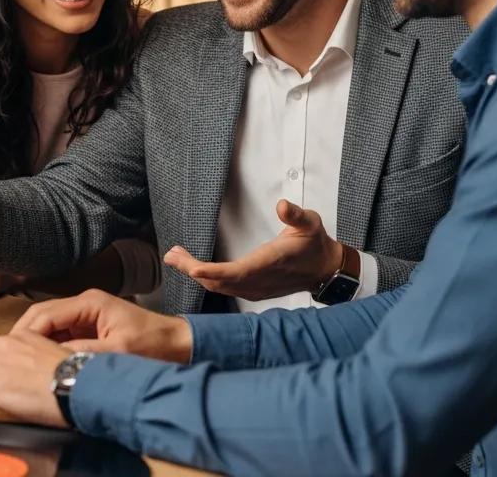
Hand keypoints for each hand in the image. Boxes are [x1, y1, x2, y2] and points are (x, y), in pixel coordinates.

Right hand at [13, 289, 191, 363]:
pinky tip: (42, 363)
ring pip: (48, 326)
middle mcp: (83, 304)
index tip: (12, 352)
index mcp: (89, 303)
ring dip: (35, 342)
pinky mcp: (88, 328)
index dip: (26, 333)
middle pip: (41, 316)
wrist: (177, 344)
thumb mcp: (118, 350)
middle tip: (9, 358)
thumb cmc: (153, 343)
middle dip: (24, 336)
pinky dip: (48, 347)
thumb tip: (52, 360)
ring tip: (21, 363)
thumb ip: (84, 352)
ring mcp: (85, 315)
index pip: (45, 313)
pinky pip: (60, 335)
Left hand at [164, 200, 344, 300]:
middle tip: (172, 254)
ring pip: (219, 286)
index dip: (214, 271)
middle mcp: (260, 279)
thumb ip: (296, 215)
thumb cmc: (314, 244)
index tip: (192, 267)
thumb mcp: (311, 222)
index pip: (238, 271)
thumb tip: (282, 206)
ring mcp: (255, 288)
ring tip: (176, 256)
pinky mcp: (252, 290)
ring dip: (196, 273)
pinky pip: (224, 288)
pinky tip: (193, 267)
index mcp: (271, 262)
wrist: (324, 269)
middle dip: (192, 269)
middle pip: (220, 280)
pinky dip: (206, 278)